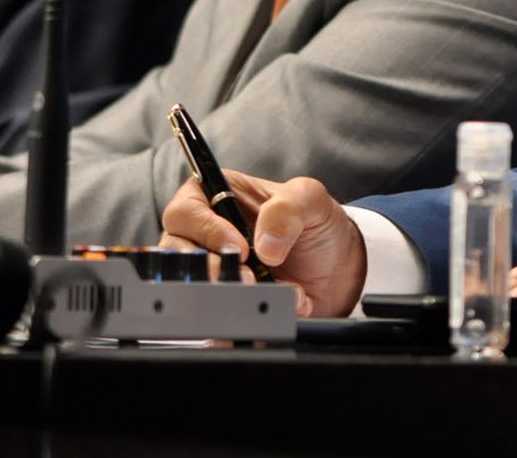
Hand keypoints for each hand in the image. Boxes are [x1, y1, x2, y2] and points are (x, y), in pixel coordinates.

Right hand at [160, 171, 365, 317]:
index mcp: (216, 196)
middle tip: (248, 278)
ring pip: (189, 287)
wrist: (339, 272)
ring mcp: (211, 271)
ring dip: (224, 294)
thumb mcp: (310, 201)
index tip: (240, 248)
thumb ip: (288, 209)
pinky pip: (211, 317)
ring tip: (260, 294)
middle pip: (177, 254)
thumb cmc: (316, 227)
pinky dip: (238, 319)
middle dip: (213, 269)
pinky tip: (265, 314)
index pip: (185, 211)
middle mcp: (204, 235)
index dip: (206, 230)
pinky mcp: (221, 303)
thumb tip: (266, 246)